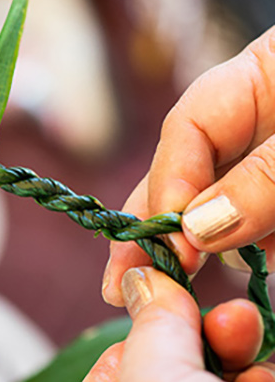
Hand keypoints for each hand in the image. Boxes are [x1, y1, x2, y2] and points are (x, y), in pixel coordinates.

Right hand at [103, 26, 274, 305]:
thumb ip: (265, 175)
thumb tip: (195, 230)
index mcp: (260, 79)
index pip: (189, 127)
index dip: (169, 184)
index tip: (168, 240)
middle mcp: (260, 126)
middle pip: (188, 176)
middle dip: (156, 231)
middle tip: (122, 287)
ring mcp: (274, 171)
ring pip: (223, 217)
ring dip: (205, 256)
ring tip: (176, 297)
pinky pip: (264, 242)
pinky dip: (253, 266)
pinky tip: (233, 302)